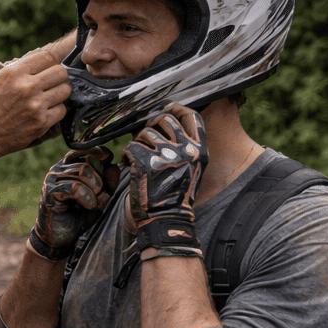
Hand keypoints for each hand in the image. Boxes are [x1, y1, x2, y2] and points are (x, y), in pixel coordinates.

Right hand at [0, 46, 71, 157]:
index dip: (58, 56)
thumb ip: (19, 67)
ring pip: (65, 90)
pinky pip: (62, 110)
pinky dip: (56, 110)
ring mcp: (35, 106)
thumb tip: (42, 55)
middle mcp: (26, 87)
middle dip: (58, 76)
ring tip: (46, 98)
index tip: (61, 56)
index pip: (48, 56)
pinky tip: (43, 112)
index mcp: (13, 73)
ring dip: (59, 93)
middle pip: (61, 72)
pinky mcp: (41, 123)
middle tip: (50, 83)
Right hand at [28, 147, 118, 260]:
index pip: (90, 149)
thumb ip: (109, 181)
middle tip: (100, 197)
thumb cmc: (80, 215)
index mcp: (70, 164)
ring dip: (95, 191)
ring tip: (94, 204)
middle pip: (89, 161)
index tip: (107, 179)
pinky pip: (75, 187)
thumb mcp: (101, 196)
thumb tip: (113, 166)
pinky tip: (87, 206)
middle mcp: (59, 167)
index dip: (104, 161)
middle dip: (101, 181)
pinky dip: (87, 198)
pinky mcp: (49, 192)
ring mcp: (52, 178)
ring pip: (82, 172)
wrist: (62, 237)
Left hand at [123, 104, 207, 258]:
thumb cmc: (175, 194)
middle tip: (144, 137)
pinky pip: (131, 147)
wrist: (166, 219)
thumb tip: (165, 120)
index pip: (192, 116)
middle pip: (165, 119)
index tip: (167, 109)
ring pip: (145, 133)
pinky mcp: (146, 162)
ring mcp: (166, 155)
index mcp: (200, 150)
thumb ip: (186, 146)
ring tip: (137, 158)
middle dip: (151, 125)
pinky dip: (127, 155)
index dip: (177, 108)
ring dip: (137, 143)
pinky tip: (129, 166)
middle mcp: (186, 150)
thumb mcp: (191, 168)